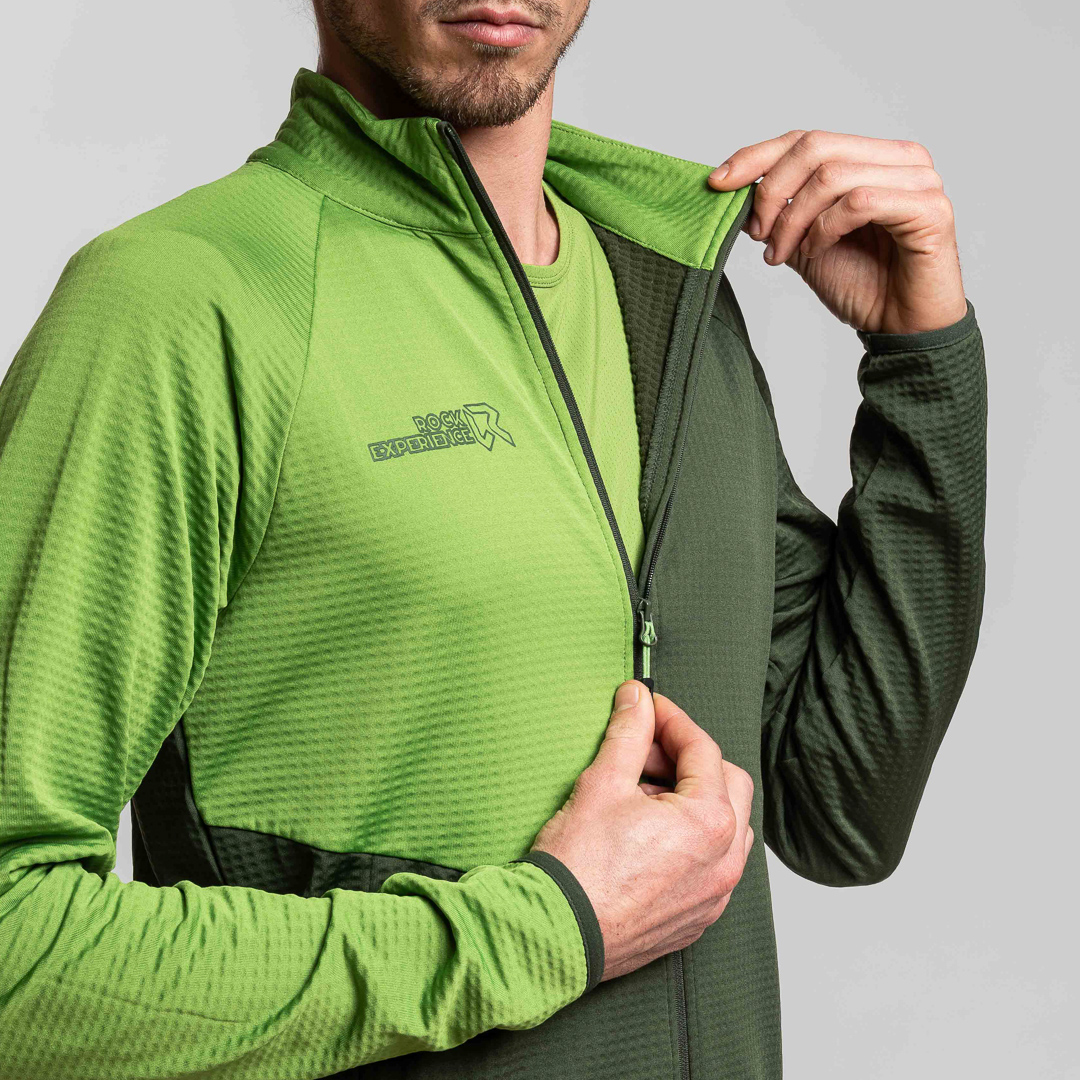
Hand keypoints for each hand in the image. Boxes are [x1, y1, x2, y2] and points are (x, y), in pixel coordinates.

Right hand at [530, 680, 754, 980]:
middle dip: (690, 759)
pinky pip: (712, 865)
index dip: (672, 720)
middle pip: (729, 784)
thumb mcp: (602, 782)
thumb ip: (629, 733)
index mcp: (709, 822)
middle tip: (647, 750)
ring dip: (694, 799)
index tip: (648, 707)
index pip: (703, 750)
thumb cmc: (578, 866)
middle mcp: (725, 861)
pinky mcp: (697, 918)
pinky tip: (647, 833)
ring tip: (643, 794)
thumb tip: (638, 698)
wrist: (555, 934)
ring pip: (726, 827)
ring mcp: (714, 894)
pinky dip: (691, 839)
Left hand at [707, 129, 967, 334]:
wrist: (902, 328)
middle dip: (772, 192)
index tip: (718, 183)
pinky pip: (859, 202)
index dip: (757, 157)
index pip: (806, 139)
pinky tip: (817, 252)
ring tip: (784, 253)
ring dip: (794, 219)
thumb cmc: (864, 286)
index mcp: (871, 158)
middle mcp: (898, 159)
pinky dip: (825, 228)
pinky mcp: (929, 208)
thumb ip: (781, 216)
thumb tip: (737, 192)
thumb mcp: (806, 245)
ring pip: (832, 175)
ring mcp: (918, 180)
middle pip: (815, 147)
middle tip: (757, 234)